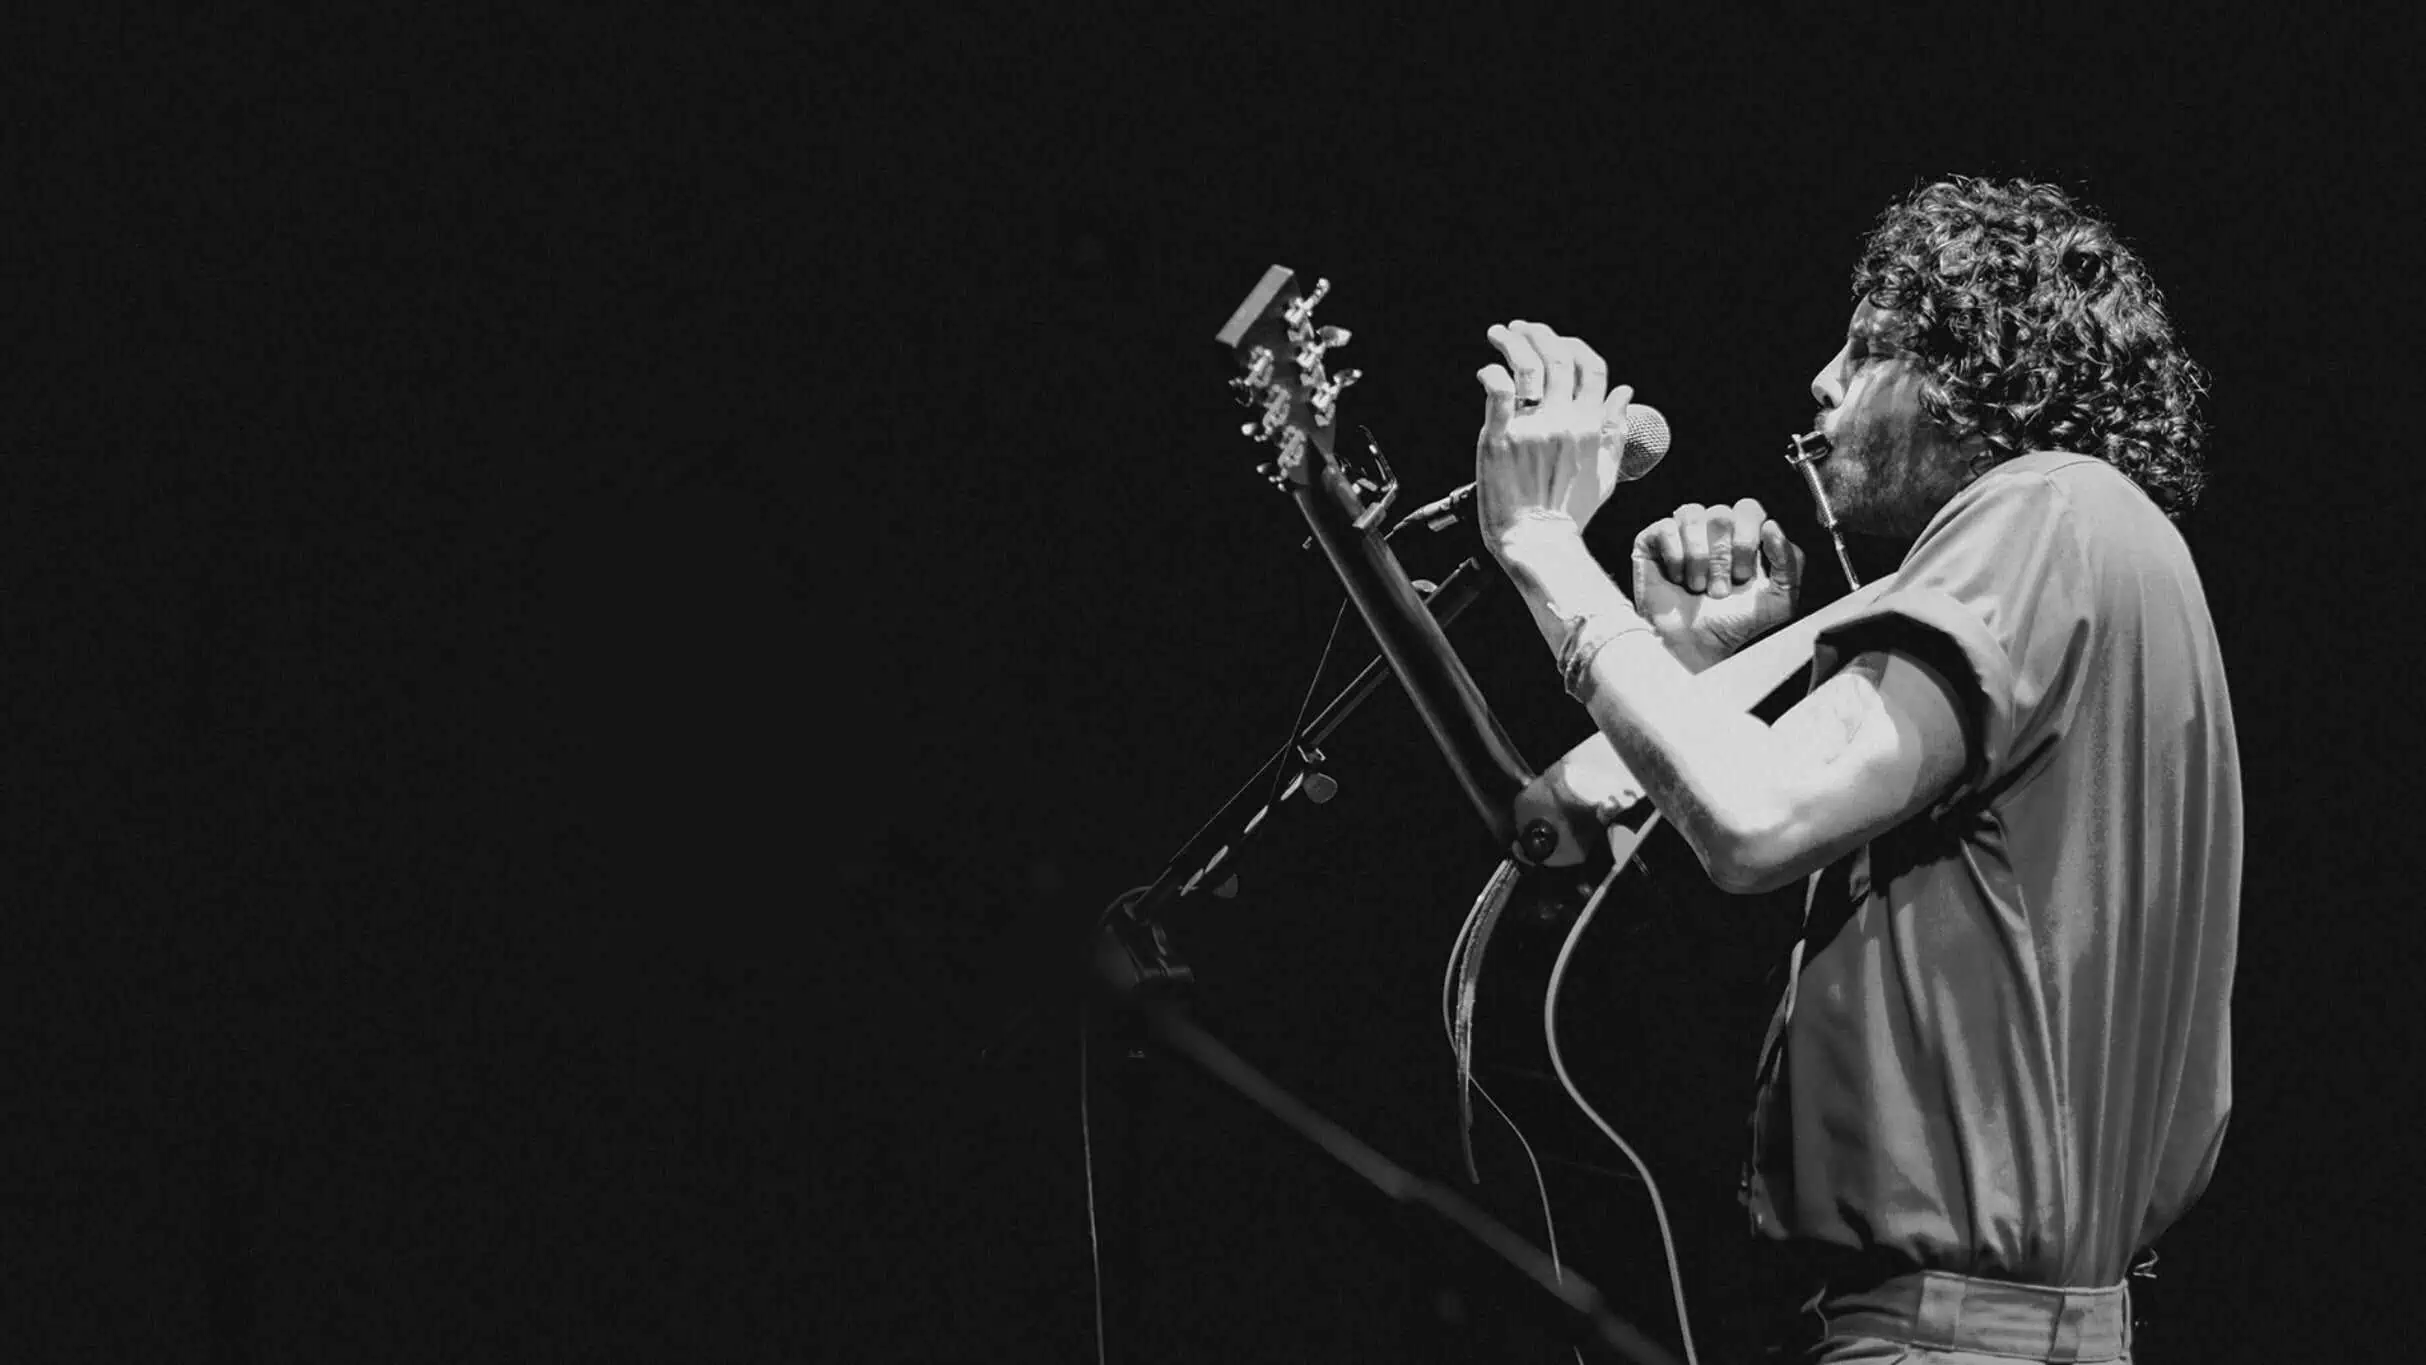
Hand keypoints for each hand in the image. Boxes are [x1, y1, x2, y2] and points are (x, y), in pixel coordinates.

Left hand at [1473, 320, 1636, 551]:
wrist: (1537, 542)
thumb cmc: (1569, 512)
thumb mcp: (1605, 471)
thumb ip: (1614, 428)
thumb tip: (1624, 391)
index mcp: (1591, 426)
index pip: (1591, 367)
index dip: (1574, 346)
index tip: (1556, 341)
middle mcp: (1564, 421)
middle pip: (1558, 358)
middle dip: (1539, 333)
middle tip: (1521, 327)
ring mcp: (1533, 428)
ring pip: (1527, 366)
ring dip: (1513, 341)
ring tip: (1500, 332)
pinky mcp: (1501, 438)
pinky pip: (1498, 392)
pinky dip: (1492, 373)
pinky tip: (1487, 370)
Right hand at [1629, 499, 1804, 670]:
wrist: (1696, 646)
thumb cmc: (1733, 624)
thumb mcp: (1779, 600)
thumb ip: (1791, 563)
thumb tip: (1773, 527)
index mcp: (1742, 536)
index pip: (1748, 508)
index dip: (1746, 539)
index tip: (1743, 575)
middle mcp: (1712, 530)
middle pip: (1720, 513)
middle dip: (1721, 558)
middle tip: (1719, 588)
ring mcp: (1680, 533)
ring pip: (1692, 515)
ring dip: (1698, 559)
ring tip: (1697, 585)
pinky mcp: (1652, 541)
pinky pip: (1665, 528)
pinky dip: (1674, 557)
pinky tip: (1676, 578)